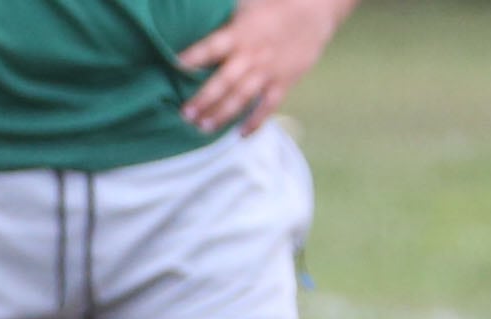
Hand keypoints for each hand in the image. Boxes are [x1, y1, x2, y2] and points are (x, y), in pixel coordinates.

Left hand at [178, 0, 348, 133]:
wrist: (315, 9)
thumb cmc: (272, 7)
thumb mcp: (245, 7)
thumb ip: (222, 23)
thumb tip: (190, 23)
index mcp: (239, 33)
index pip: (212, 47)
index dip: (194, 56)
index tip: (174, 66)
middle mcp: (252, 54)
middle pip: (224, 81)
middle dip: (204, 99)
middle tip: (185, 115)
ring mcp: (268, 70)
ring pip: (242, 97)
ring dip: (222, 114)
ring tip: (204, 128)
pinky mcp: (284, 81)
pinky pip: (268, 105)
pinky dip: (255, 121)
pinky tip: (241, 134)